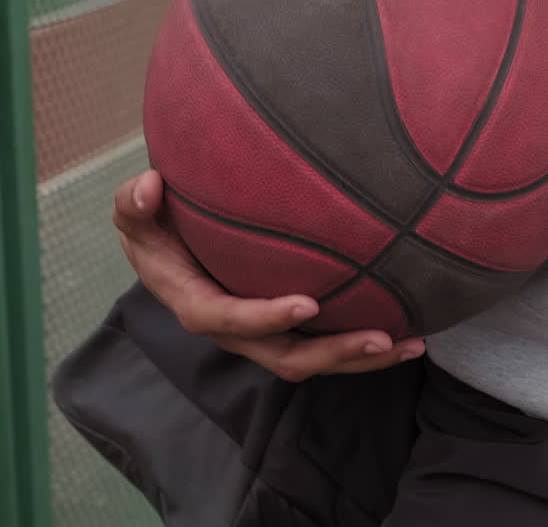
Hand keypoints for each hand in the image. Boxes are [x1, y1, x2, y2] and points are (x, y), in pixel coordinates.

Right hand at [113, 169, 425, 382]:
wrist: (169, 243)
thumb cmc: (154, 222)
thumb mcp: (134, 210)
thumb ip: (134, 201)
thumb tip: (150, 187)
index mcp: (195, 304)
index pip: (229, 320)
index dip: (266, 318)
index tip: (308, 304)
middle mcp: (234, 330)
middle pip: (286, 357)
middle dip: (334, 353)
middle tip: (380, 337)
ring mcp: (263, 334)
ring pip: (315, 359)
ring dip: (363, 357)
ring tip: (412, 343)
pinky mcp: (287, 328)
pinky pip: (326, 343)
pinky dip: (367, 344)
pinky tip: (413, 330)